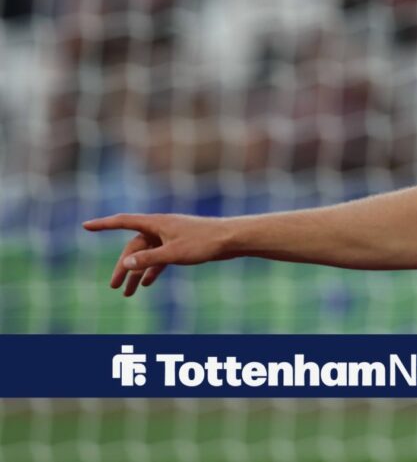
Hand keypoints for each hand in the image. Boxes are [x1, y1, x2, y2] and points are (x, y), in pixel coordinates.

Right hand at [82, 214, 230, 295]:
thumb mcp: (174, 253)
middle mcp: (161, 227)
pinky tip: (146, 284)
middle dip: (123, 266)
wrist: (232, 239)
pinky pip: (160, 258)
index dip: (103, 225)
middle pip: (134, 247)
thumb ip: (149, 259)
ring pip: (147, 255)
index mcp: (156, 223)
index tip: (85, 226)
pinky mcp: (180, 245)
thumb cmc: (204, 242)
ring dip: (137, 272)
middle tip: (114, 286)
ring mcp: (170, 236)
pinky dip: (153, 270)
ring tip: (127, 293)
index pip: (123, 222)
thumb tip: (125, 264)